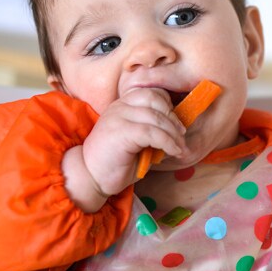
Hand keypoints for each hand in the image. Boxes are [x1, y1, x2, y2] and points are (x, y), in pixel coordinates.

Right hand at [62, 88, 186, 210]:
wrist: (90, 177)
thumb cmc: (115, 163)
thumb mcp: (137, 142)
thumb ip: (152, 131)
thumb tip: (178, 131)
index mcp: (122, 105)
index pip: (150, 93)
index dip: (168, 106)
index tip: (177, 125)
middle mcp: (119, 106)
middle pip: (155, 99)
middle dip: (173, 118)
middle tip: (181, 137)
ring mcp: (118, 117)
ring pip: (156, 117)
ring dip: (174, 134)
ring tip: (180, 149)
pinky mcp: (121, 132)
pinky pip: (152, 132)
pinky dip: (168, 142)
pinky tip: (173, 152)